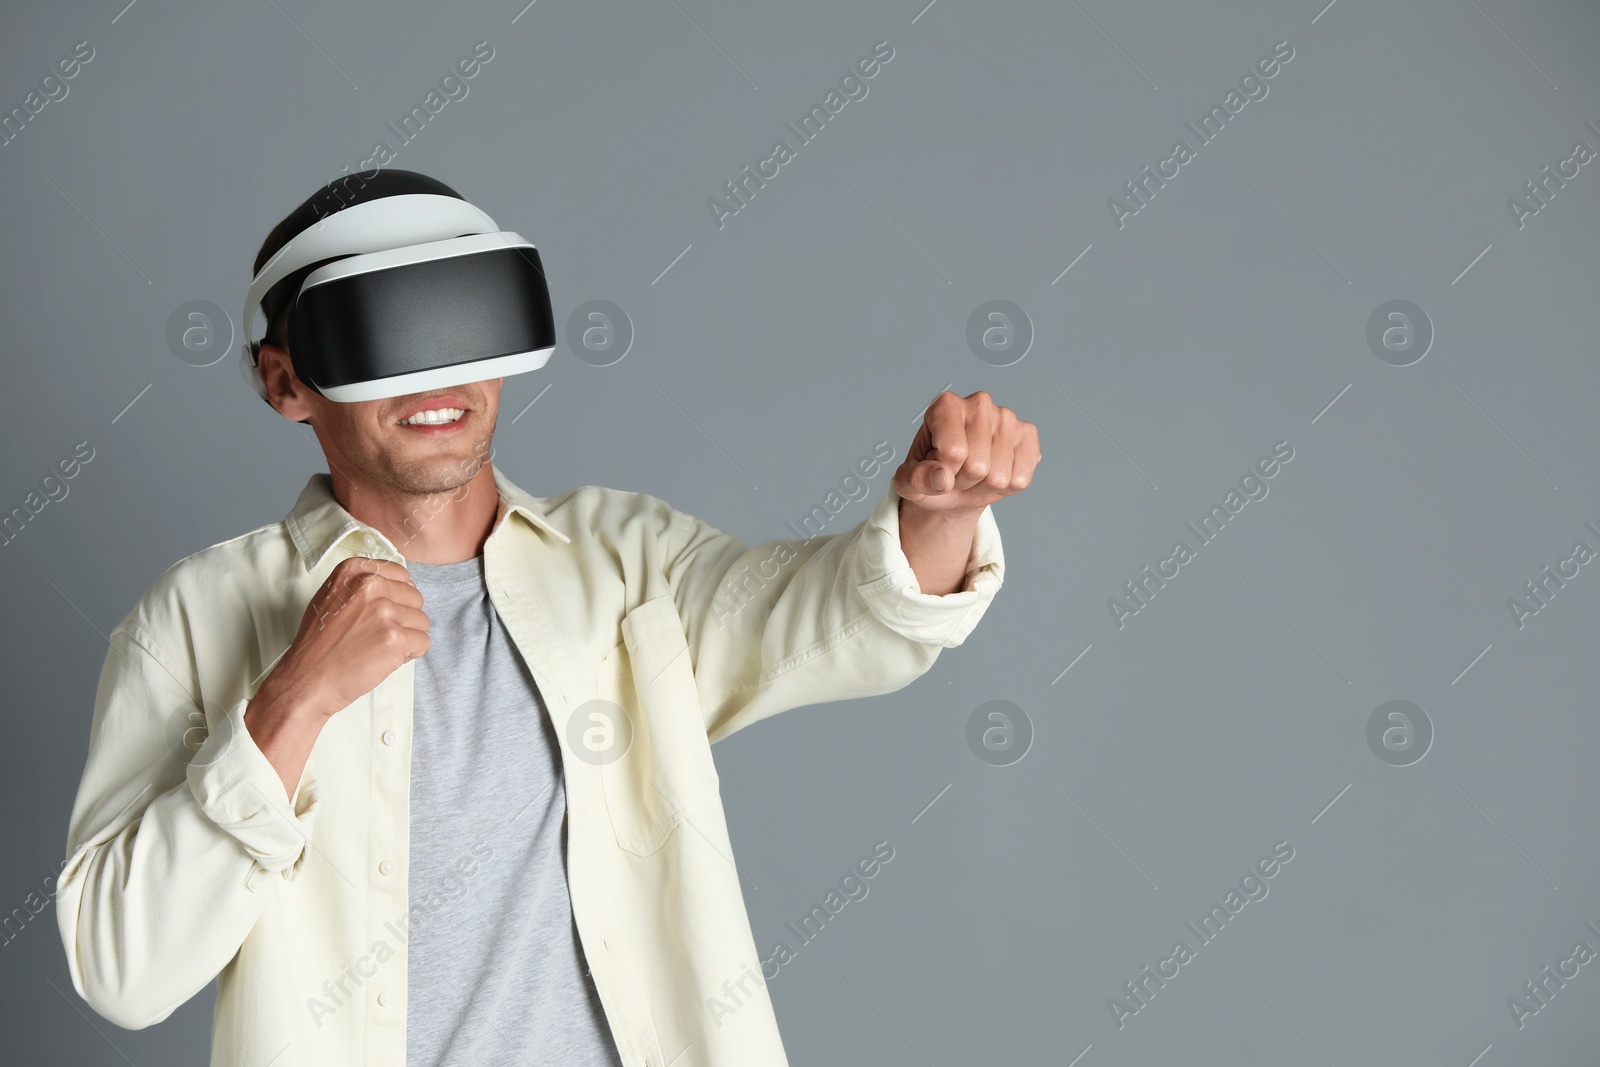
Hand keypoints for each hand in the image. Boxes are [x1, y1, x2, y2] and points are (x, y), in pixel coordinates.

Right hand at [245, 557, 429, 795]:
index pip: (401, 575)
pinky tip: (384, 659)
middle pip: (415, 598)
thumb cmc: (319, 644)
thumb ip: (363, 585)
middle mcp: (370, 584)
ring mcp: (383, 611)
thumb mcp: (331, 597)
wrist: (306, 681)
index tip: (375, 615)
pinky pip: (423, 642)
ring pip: (421, 621)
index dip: (395, 599)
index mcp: (354, 570)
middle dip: (402, 619)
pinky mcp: (395, 638)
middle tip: (375, 636)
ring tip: (377, 648)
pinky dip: (410, 654)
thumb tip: (404, 584)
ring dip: (406, 637)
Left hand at [893, 390, 1040, 513]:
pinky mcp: (1029, 435)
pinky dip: (1006, 487)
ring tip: (974, 474)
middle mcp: (979, 403)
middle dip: (964, 480)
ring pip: (999, 476)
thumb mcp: (909, 482)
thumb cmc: (932, 475)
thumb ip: (915, 479)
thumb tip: (941, 478)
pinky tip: (995, 472)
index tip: (938, 467)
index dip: (943, 473)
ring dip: (984, 486)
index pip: (953, 452)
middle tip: (957, 473)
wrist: (955, 485)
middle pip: (977, 466)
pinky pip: (1020, 479)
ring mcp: (1007, 417)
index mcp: (945, 405)